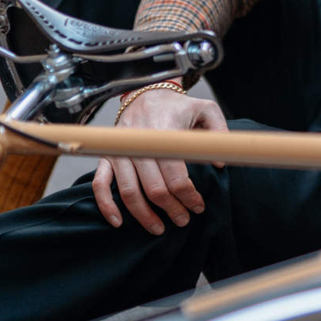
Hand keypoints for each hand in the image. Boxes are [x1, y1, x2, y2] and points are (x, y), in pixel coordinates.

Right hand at [93, 87, 227, 234]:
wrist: (145, 92)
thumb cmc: (178, 106)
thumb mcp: (206, 109)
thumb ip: (218, 131)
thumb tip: (219, 162)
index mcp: (165, 131)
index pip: (176, 175)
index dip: (188, 196)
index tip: (198, 207)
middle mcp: (140, 143)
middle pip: (154, 188)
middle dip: (171, 210)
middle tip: (183, 220)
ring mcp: (120, 150)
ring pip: (129, 192)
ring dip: (144, 215)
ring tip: (159, 229)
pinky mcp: (107, 155)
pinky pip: (100, 184)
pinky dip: (106, 205)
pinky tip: (118, 222)